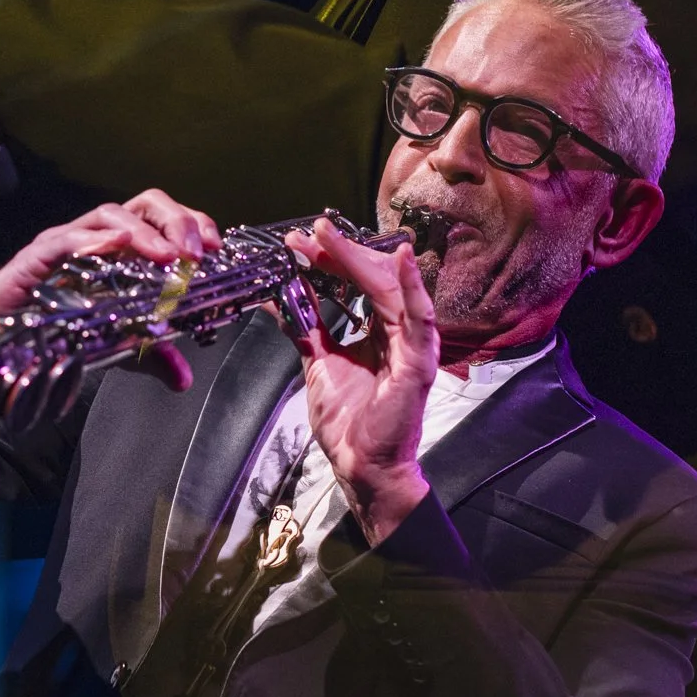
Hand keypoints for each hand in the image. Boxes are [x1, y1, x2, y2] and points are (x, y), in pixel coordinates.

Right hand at [0, 189, 220, 392]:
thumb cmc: (52, 331)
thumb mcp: (114, 345)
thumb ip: (150, 354)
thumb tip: (182, 376)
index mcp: (120, 250)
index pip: (164, 221)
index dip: (193, 226)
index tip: (216, 248)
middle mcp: (96, 237)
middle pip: (144, 205)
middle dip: (177, 220)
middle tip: (196, 252)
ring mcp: (67, 241)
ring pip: (111, 214)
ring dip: (145, 232)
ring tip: (167, 257)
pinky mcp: (38, 255)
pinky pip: (67, 238)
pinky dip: (95, 240)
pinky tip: (115, 247)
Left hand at [284, 218, 438, 544]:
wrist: (360, 464)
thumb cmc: (347, 420)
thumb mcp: (318, 360)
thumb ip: (305, 325)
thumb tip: (277, 296)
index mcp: (378, 329)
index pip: (355, 282)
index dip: (328, 259)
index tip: (298, 242)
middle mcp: (397, 331)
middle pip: (371, 278)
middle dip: (339, 253)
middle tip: (310, 232)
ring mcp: (411, 344)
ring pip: (388, 289)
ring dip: (359, 260)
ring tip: (332, 238)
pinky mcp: (419, 361)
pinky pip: (420, 318)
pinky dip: (413, 287)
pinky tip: (402, 259)